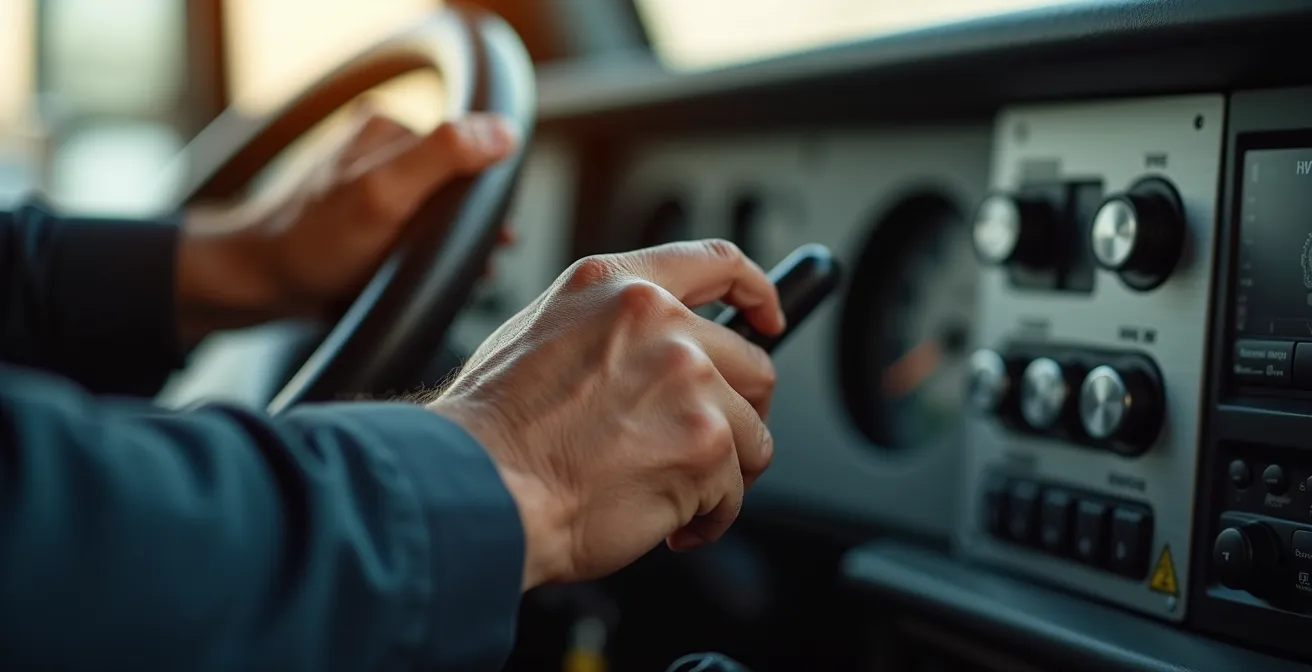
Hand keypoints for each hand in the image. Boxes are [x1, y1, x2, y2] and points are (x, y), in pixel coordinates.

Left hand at [175, 107, 519, 343]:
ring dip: (459, 245)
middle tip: (480, 265)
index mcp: (386, 127)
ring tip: (466, 278)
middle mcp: (380, 149)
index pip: (465, 150)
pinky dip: (434, 256)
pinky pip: (418, 231)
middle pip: (456, 182)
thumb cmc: (315, 243)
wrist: (258, 284)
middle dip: (474, 225)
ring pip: (440, 210)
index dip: (486, 197)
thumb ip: (444, 156)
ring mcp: (373, 184)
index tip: (493, 236)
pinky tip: (436, 279)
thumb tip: (506, 131)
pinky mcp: (368, 217)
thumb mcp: (384, 194)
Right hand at [429, 240, 785, 589]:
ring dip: (720, 472)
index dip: (758, 291)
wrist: (476, 486)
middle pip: (751, 365)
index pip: (716, 264)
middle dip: (734, 414)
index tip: (769, 316)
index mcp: (617, 285)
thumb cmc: (493, 430)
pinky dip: (709, 517)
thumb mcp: (544, 334)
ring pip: (752, 434)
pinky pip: (735, 491)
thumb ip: (613, 328)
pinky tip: (667, 522)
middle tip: (699, 447)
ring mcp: (688, 379)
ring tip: (669, 492)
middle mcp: (660, 321)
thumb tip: (663, 352)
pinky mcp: (704, 443)